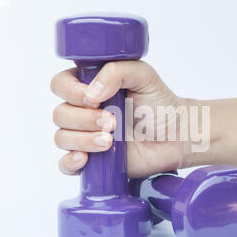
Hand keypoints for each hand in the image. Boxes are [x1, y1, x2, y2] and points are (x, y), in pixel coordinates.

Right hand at [51, 61, 188, 177]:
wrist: (176, 135)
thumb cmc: (160, 104)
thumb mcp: (143, 75)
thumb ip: (116, 71)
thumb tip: (91, 93)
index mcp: (89, 86)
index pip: (61, 84)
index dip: (71, 92)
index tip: (94, 99)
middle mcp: (83, 110)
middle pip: (59, 114)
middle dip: (83, 119)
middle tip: (112, 122)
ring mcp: (85, 136)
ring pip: (62, 138)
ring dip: (83, 140)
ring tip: (109, 141)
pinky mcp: (92, 160)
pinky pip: (66, 165)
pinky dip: (70, 162)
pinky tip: (85, 159)